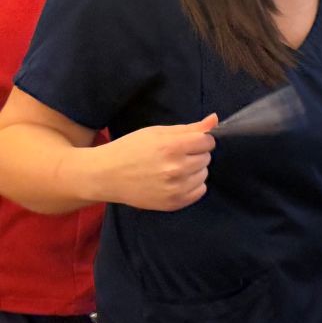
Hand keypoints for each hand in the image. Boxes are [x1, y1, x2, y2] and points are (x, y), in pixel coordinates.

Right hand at [85, 114, 217, 210]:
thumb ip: (189, 128)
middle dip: (194, 154)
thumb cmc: (130, 149)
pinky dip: (192, 184)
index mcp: (171, 147)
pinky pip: (200, 190)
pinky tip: (174, 180)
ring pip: (204, 174)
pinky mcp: (174, 203)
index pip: (207, 142)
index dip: (198, 140)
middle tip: (173, 155)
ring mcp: (176, 188)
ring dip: (194, 169)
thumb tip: (215, 120)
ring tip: (172, 168)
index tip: (186, 142)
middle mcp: (176, 169)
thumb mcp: (156, 132)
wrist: (106, 176)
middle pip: (206, 157)